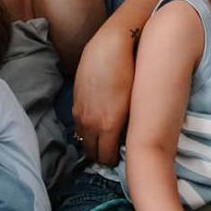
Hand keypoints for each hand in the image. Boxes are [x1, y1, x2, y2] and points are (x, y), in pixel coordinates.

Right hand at [71, 23, 137, 165]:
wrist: (110, 47)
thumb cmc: (130, 72)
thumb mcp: (134, 103)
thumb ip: (128, 126)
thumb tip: (128, 139)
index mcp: (109, 126)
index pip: (107, 157)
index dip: (114, 162)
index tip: (121, 159)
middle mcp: (91, 123)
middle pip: (92, 153)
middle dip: (101, 157)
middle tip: (112, 155)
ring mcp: (81, 113)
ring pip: (82, 140)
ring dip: (91, 144)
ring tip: (103, 142)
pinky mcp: (75, 102)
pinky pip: (77, 126)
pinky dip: (85, 131)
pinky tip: (94, 126)